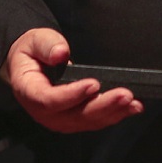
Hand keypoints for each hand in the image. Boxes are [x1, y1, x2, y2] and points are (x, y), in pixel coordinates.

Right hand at [2, 28, 142, 132]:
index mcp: (29, 92)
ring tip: (132, 102)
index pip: (49, 100)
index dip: (72, 95)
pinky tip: (132, 107)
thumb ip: (47, 45)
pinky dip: (114, 115)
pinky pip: (94, 120)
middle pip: (75, 115)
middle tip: (125, 94)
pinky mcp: (73, 120)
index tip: (94, 84)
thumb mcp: (34, 41)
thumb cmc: (32, 53)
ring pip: (88, 121)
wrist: (29, 66)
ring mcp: (59, 119)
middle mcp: (44, 112)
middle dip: (102, 106)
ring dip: (113, 112)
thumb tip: (60, 53)